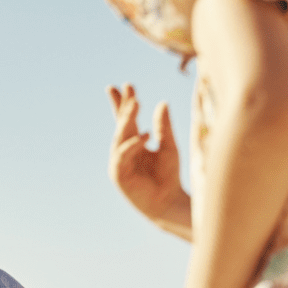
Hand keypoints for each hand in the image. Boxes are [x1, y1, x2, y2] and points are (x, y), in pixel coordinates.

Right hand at [108, 85, 188, 225]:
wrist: (168, 202)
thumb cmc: (169, 176)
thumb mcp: (169, 147)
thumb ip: (165, 127)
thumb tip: (162, 103)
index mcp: (135, 142)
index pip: (127, 119)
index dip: (124, 103)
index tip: (125, 85)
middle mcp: (124, 151)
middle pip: (121, 124)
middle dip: (123, 106)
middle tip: (129, 89)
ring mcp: (119, 163)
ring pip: (119, 138)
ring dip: (126, 120)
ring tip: (136, 104)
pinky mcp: (118, 175)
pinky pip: (122, 156)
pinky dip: (132, 145)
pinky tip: (144, 136)